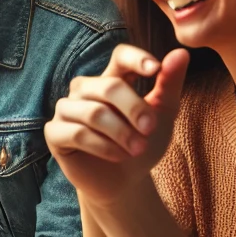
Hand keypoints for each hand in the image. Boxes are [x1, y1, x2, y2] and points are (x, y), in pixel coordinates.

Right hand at [44, 44, 188, 207]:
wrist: (125, 182)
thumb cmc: (142, 143)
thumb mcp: (163, 115)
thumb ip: (169, 84)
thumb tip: (181, 53)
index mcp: (111, 78)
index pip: (120, 56)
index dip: (135, 59)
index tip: (155, 70)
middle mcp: (84, 89)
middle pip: (109, 86)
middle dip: (134, 108)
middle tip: (151, 129)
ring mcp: (66, 109)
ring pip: (93, 112)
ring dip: (121, 132)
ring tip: (137, 149)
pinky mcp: (54, 132)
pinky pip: (77, 133)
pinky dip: (103, 146)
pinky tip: (118, 155)